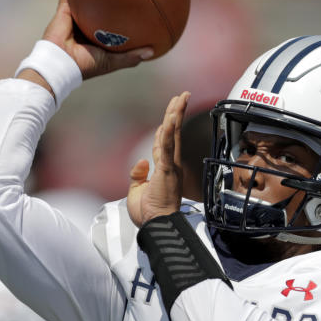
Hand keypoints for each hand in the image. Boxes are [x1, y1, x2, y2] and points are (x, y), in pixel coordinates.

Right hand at [41, 0, 151, 79]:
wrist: (62, 63)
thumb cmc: (87, 65)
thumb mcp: (113, 61)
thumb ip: (131, 56)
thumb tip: (152, 51)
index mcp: (96, 36)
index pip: (111, 21)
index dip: (121, 12)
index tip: (134, 2)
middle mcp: (85, 24)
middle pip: (98, 5)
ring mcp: (74, 15)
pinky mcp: (64, 9)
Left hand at [127, 92, 189, 225]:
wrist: (156, 225)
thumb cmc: (149, 213)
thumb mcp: (137, 192)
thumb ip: (137, 175)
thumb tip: (141, 161)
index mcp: (163, 169)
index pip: (164, 143)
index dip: (165, 127)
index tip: (169, 115)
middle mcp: (170, 164)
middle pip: (173, 133)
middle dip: (177, 113)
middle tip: (183, 96)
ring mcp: (170, 166)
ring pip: (173, 134)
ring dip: (176, 114)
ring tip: (181, 97)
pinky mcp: (166, 169)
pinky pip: (167, 146)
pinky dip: (168, 131)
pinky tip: (171, 117)